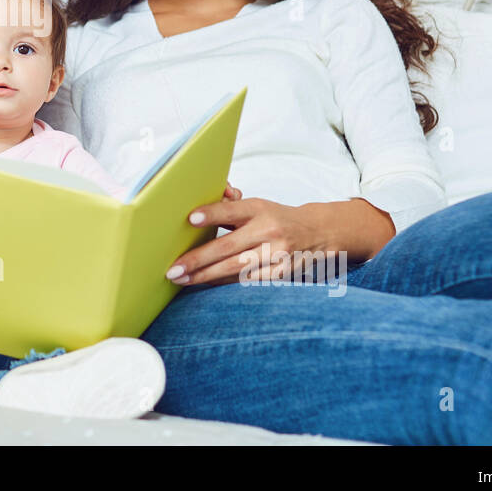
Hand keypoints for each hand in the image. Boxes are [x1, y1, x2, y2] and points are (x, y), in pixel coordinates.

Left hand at [166, 184, 339, 286]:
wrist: (318, 232)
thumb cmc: (275, 217)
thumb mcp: (256, 206)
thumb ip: (229, 208)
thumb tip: (197, 215)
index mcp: (259, 209)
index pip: (232, 211)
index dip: (212, 214)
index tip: (190, 218)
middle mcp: (269, 230)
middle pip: (229, 246)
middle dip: (198, 259)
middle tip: (173, 269)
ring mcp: (277, 253)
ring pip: (236, 268)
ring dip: (206, 276)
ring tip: (182, 280)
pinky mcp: (282, 273)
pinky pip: (247, 280)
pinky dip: (224, 282)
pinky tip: (205, 285)